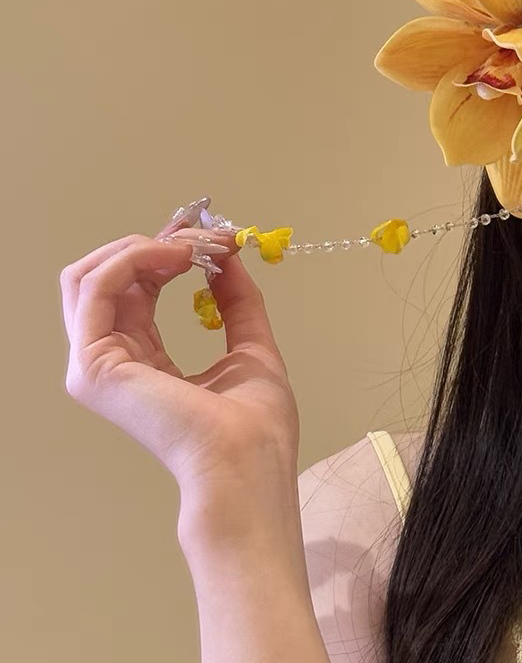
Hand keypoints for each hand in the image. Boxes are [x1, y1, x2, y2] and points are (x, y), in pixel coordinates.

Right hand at [59, 223, 299, 532]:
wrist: (249, 463)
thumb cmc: (256, 424)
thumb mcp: (251, 346)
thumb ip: (235, 300)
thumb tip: (225, 254)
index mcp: (144, 363)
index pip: (136, 292)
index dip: (167, 254)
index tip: (210, 235)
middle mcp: (112, 362)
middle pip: (108, 280)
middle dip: (155, 243)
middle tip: (203, 233)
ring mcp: (96, 365)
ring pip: (91, 277)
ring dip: (144, 246)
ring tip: (192, 245)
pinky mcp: (94, 364)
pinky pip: (97, 288)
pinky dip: (134, 258)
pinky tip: (178, 255)